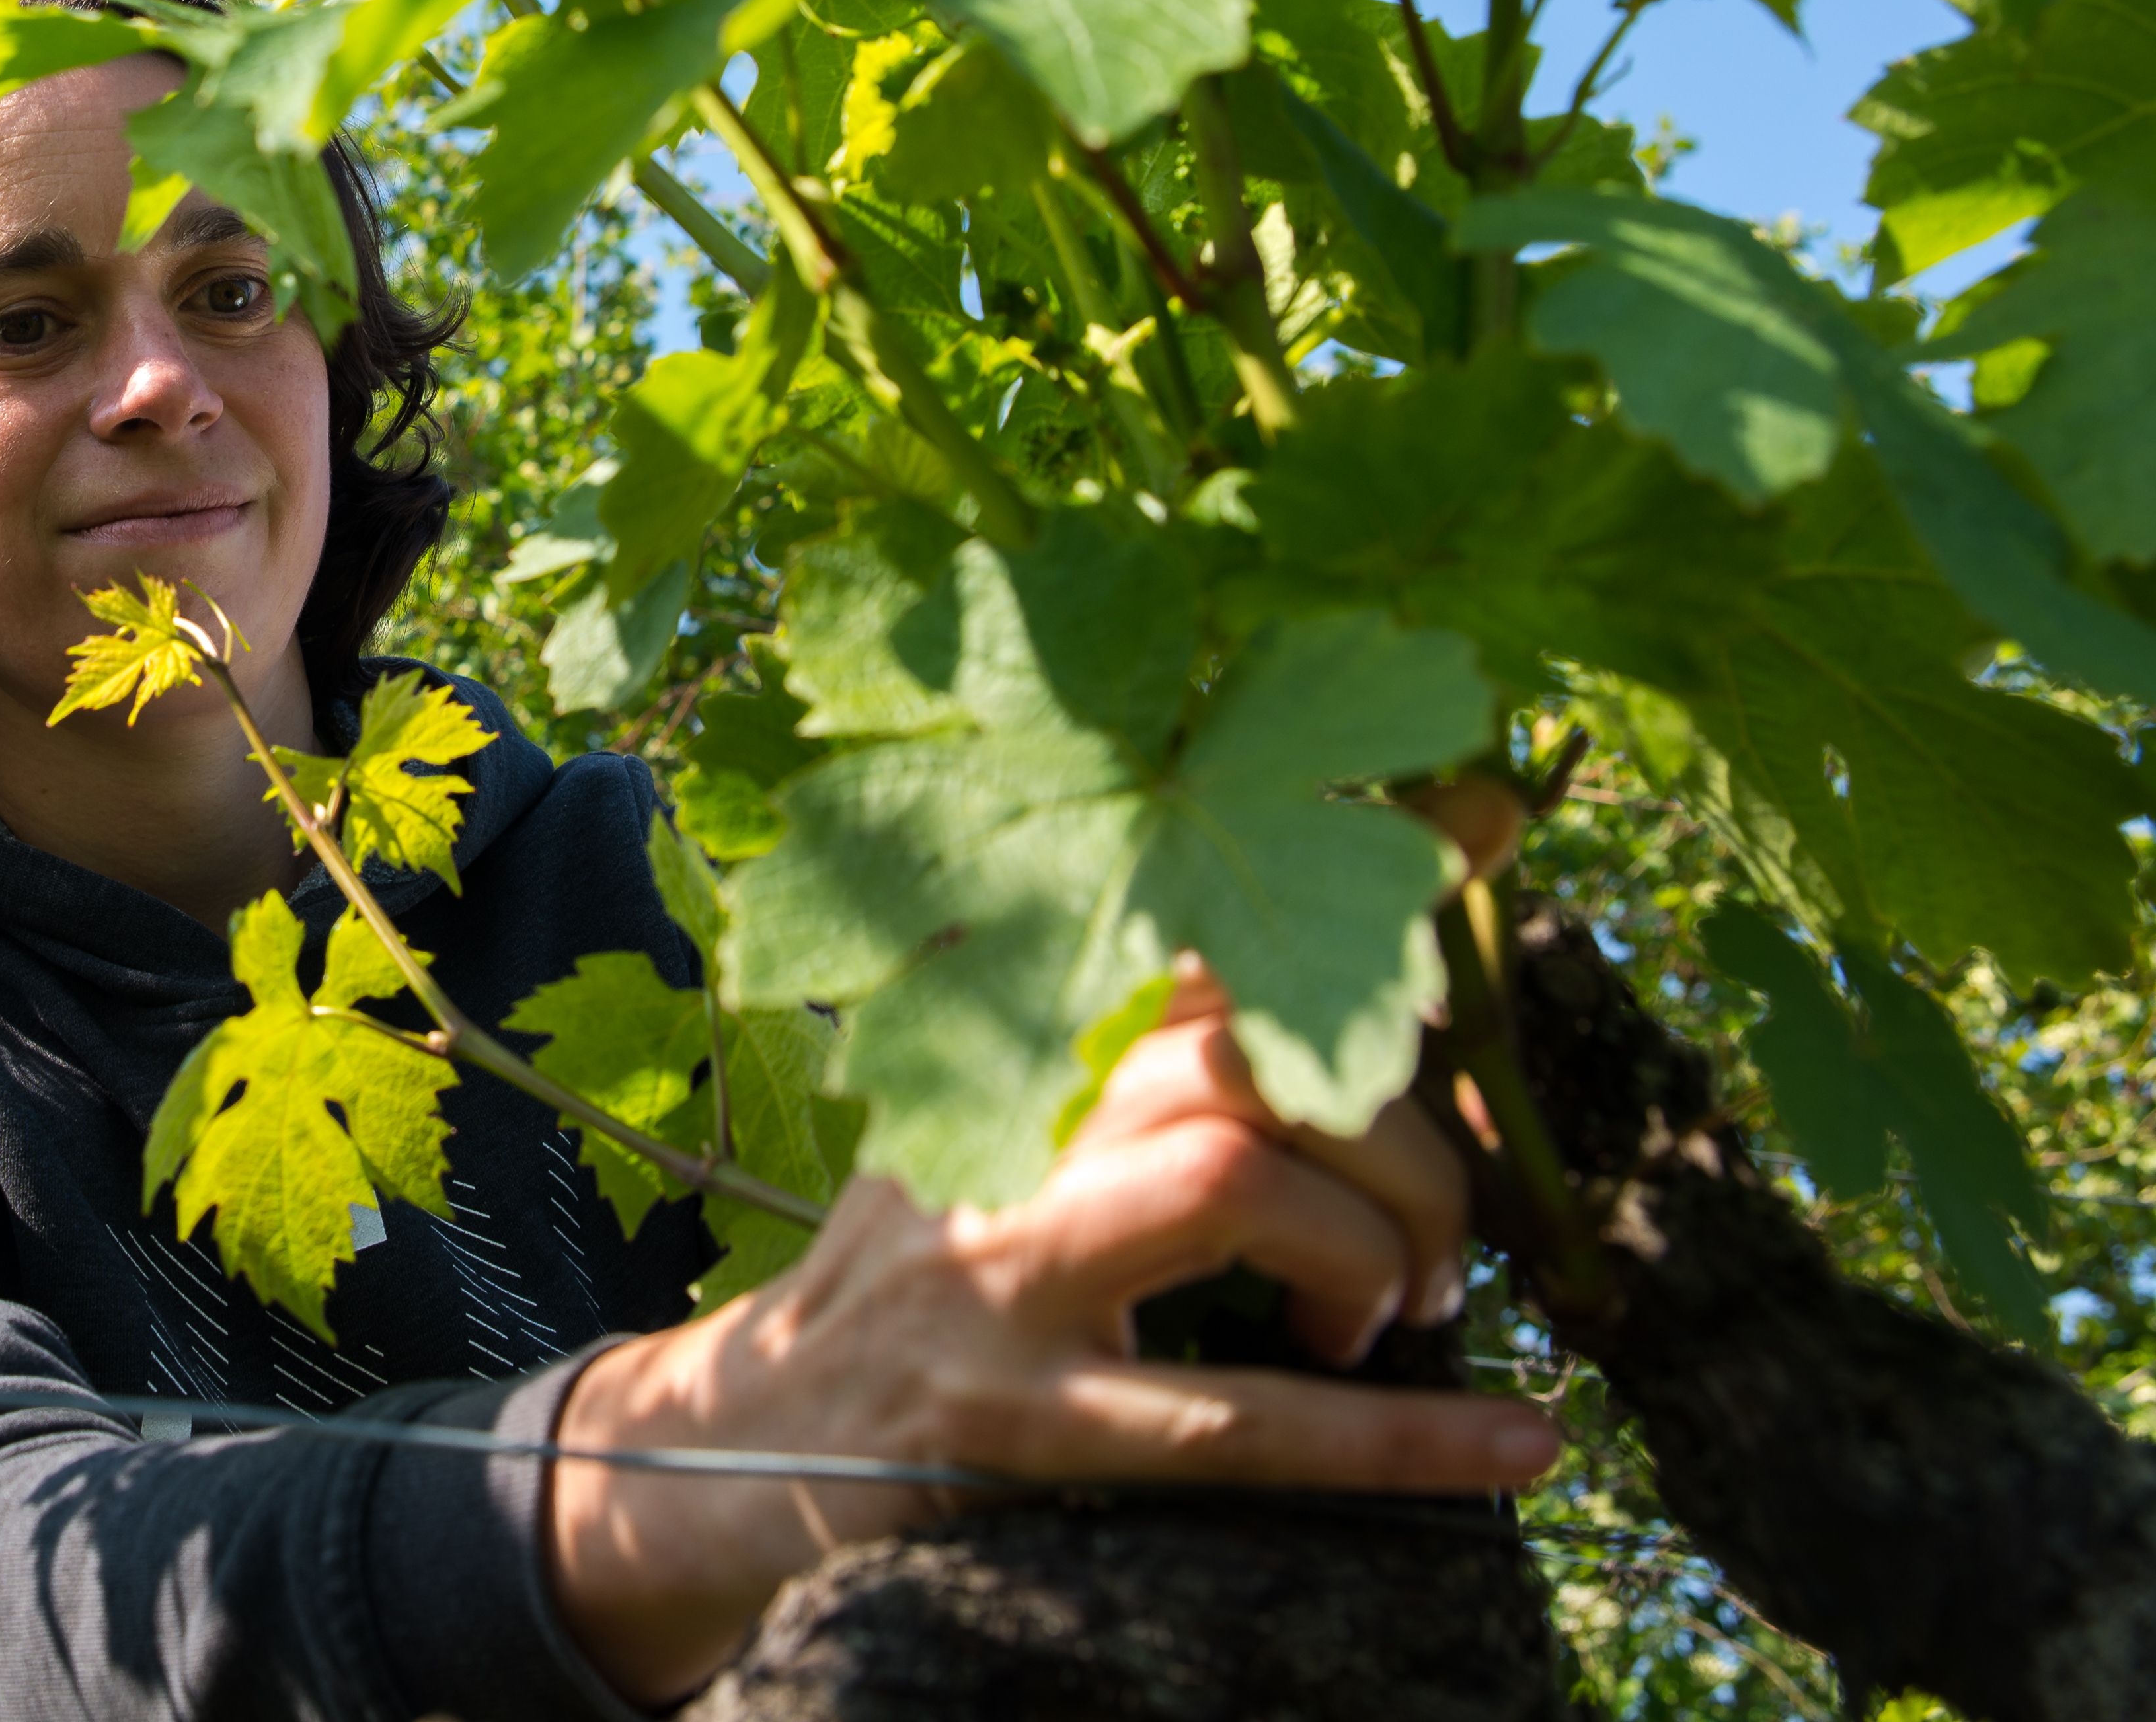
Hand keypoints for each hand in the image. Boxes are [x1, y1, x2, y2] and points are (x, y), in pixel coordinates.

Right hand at [542, 966, 1557, 1706]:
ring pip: (1231, 1189)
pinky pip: (1234, 1423)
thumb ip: (1121, 1061)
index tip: (1492, 812)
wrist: (736, 1436)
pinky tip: (1518, 1442)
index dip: (1346, 872)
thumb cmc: (911, 1278)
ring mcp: (1001, 1274)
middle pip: (1237, 1052)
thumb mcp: (987, 1130)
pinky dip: (1400, 1440)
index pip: (1199, 925)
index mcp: (1006, 1046)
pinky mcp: (1015, 1423)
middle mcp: (1000, 1129)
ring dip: (1375, 1251)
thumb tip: (1327, 1011)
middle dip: (1392, 1137)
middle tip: (1441, 1238)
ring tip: (1411, 1317)